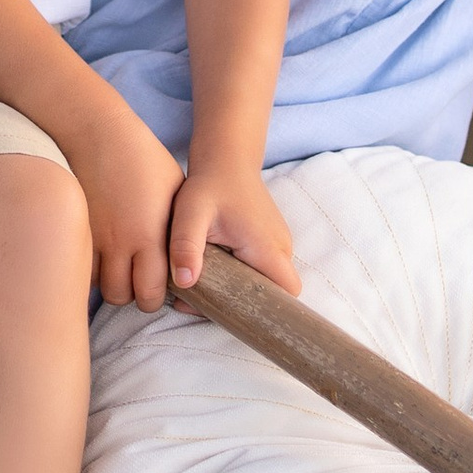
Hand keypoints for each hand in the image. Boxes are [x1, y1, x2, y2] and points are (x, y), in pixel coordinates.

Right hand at [67, 101, 188, 312]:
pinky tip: (102, 258)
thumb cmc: (143, 159)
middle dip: (134, 296)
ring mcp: (97, 239)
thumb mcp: (175, 191)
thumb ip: (179, 229)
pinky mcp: (78, 230)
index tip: (160, 286)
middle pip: (126, 297)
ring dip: (113, 285)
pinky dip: (94, 271)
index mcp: (152, 235)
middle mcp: (123, 243)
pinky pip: (84, 268)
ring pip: (102, 287)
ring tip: (121, 271)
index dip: (157, 296)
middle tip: (138, 283)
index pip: (153, 291)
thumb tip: (188, 254)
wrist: (99, 134)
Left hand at [169, 156, 297, 297]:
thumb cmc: (210, 185)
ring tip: (199, 282)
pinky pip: (260, 269)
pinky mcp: (268, 240)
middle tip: (199, 299)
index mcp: (267, 247)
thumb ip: (187, 247)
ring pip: (265, 282)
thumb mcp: (191, 214)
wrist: (225, 159)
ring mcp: (276, 243)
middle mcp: (280, 247)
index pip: (287, 293)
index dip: (268, 310)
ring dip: (236, 290)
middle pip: (274, 293)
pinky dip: (238, 276)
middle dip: (240, 304)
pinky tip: (209, 268)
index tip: (232, 314)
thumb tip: (185, 283)